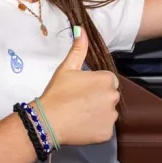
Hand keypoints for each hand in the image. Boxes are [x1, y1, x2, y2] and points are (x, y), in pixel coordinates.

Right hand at [36, 28, 119, 146]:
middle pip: (110, 96)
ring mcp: (111, 117)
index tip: (81, 90)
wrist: (48, 121)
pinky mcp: (107, 133)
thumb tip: (82, 29)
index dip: (95, 85)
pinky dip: (95, 128)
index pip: (108, 80)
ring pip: (108, 113)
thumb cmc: (57, 93)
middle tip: (79, 102)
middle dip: (98, 98)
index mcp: (106, 79)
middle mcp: (113, 97)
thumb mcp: (67, 68)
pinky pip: (104, 129)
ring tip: (79, 114)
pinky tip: (82, 125)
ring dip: (98, 113)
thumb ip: (78, 49)